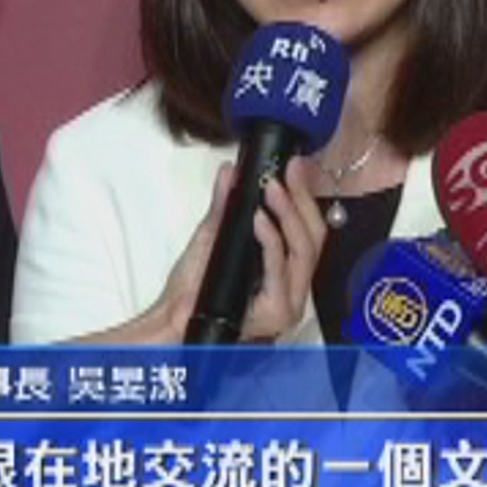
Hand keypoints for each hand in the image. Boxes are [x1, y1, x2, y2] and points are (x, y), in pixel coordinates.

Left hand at [154, 156, 327, 341]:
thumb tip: (231, 173)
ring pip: (303, 252)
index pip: (308, 229)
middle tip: (287, 173)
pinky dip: (271, 241)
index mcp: (285, 269)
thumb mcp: (212, 236)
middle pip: (313, 238)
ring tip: (273, 189)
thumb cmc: (192, 288)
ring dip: (288, 215)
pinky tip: (261, 219)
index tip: (295, 167)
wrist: (172, 320)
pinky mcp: (276, 311)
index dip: (305, 195)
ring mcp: (288, 301)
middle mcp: (293, 286)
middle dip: (302, 199)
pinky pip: (280, 270)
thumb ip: (226, 206)